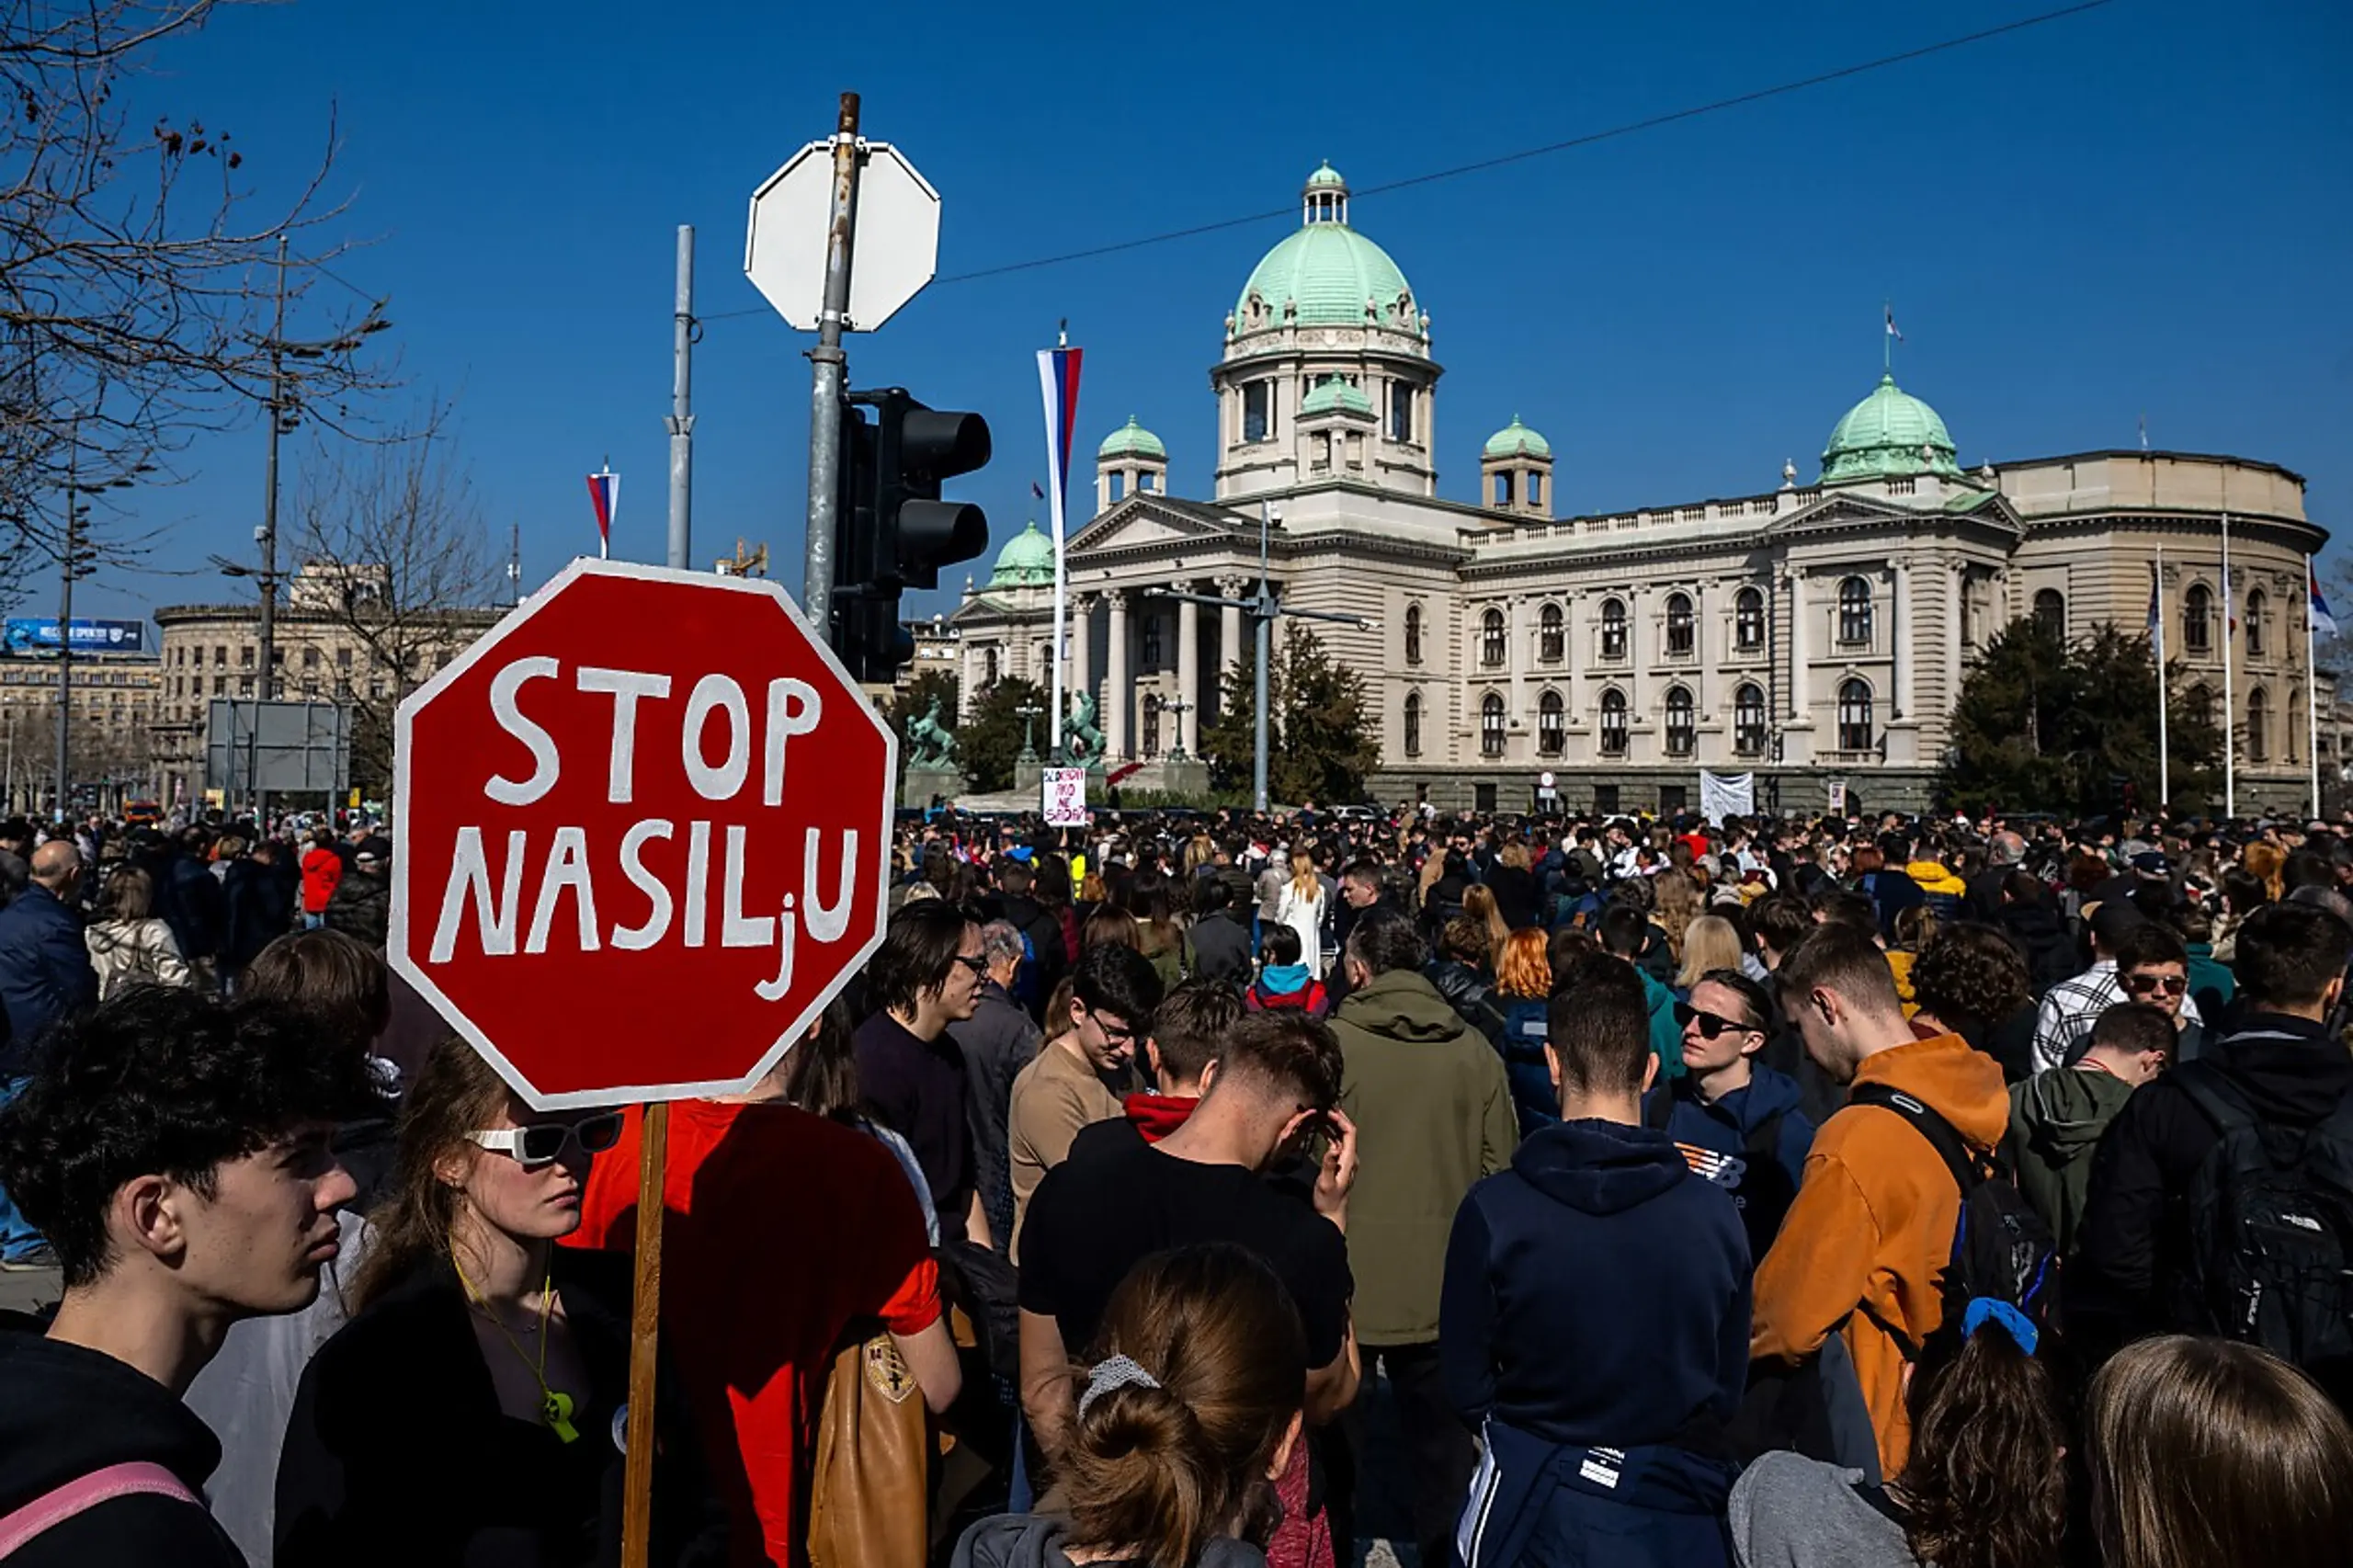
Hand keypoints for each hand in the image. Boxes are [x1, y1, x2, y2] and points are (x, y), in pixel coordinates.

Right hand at [1313, 1108, 1357, 1224]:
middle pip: (1348, 1131)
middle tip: (1325, 1106)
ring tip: (1321, 1113)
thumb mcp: (1326, 1183)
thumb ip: (1329, 1165)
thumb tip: (1333, 1148)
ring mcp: (1346, 1160)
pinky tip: (1320, 1128)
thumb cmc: (1328, 1201)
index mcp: (1349, 1160)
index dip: (1341, 1119)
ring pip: (1342, 1136)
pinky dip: (1330, 1133)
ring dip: (1333, 1124)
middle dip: (1338, 1117)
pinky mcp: (1340, 1163)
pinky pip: (1337, 1142)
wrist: (1332, 1214)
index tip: (1329, 1111)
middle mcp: (1350, 1158)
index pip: (1350, 1133)